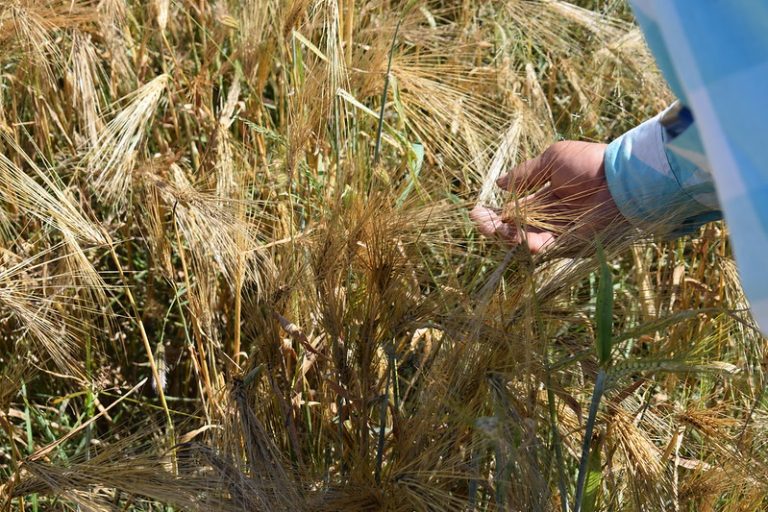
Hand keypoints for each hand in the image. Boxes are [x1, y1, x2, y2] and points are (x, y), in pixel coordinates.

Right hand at [470, 141, 624, 252]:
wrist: (619, 178)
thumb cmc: (589, 163)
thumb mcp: (552, 160)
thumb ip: (526, 173)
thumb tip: (499, 183)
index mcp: (543, 193)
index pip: (513, 207)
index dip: (494, 210)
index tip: (475, 210)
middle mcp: (548, 214)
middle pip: (513, 225)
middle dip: (493, 225)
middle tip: (479, 222)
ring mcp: (557, 229)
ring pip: (524, 238)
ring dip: (507, 236)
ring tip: (497, 230)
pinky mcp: (569, 240)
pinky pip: (545, 246)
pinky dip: (531, 245)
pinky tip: (521, 240)